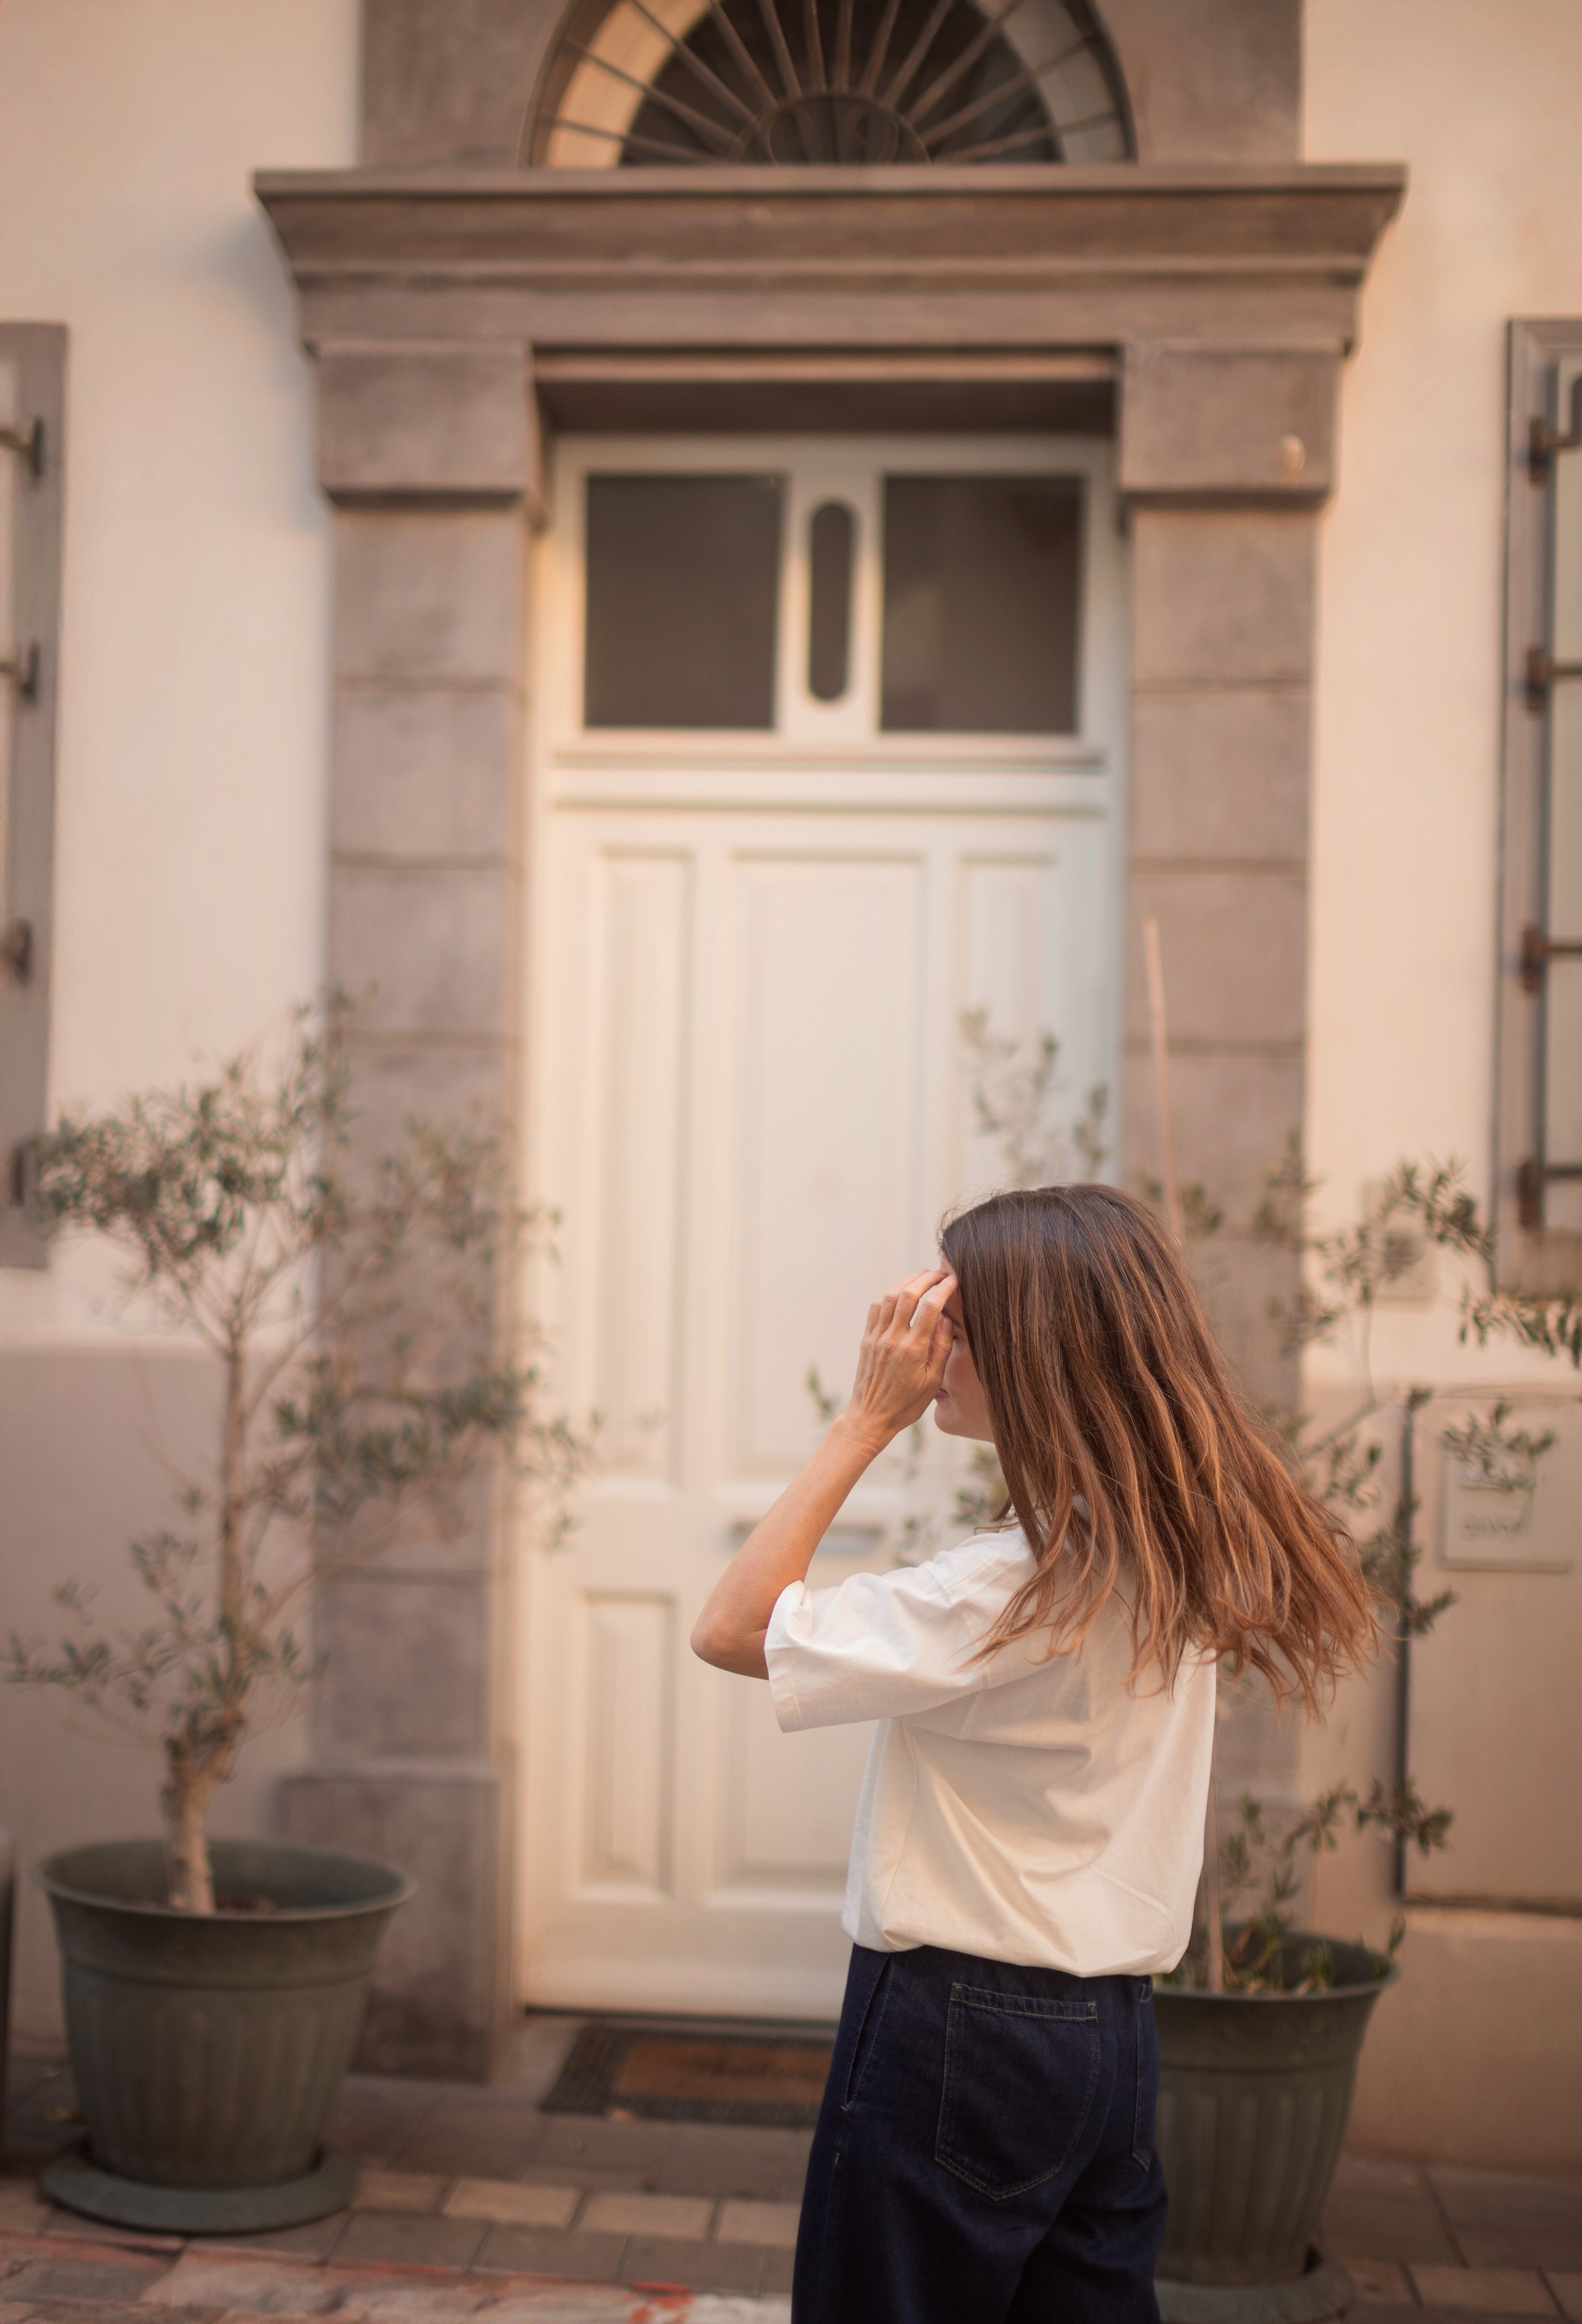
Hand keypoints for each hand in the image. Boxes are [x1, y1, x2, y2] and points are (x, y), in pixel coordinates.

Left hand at [840, 1268, 957, 1454]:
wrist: (870, 1417)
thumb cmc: (906, 1405)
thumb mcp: (932, 1382)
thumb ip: (941, 1348)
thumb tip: (947, 1319)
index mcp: (913, 1350)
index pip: (931, 1307)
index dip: (944, 1288)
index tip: (954, 1280)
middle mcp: (893, 1339)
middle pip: (908, 1294)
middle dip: (926, 1278)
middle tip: (940, 1273)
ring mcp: (877, 1337)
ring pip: (890, 1296)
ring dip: (907, 1281)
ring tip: (922, 1275)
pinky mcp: (867, 1339)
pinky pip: (876, 1307)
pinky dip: (889, 1293)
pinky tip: (899, 1290)